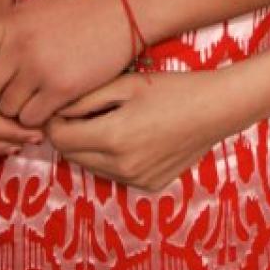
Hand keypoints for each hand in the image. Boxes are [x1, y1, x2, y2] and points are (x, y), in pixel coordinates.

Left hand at [0, 0, 134, 126]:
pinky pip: (30, 119)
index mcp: (7, 23)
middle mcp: (18, 47)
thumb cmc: (74, 12)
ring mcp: (39, 69)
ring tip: (32, 95)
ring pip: (5, 110)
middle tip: (3, 93)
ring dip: (15, 109)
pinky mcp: (61, 89)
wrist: (121, 11)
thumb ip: (2, 33)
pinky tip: (48, 103)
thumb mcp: (31, 11)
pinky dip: (36, 117)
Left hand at [48, 70, 232, 192]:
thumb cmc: (172, 88)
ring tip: (107, 120)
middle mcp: (122, 167)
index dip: (54, 123)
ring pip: (92, 167)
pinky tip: (129, 136)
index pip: (61, 140)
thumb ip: (86, 99)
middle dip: (70, 135)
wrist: (215, 108)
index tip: (59, 107)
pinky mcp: (148, 186)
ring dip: (89, 148)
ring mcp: (136, 181)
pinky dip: (111, 158)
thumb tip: (56, 111)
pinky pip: (115, 174)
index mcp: (113, 138)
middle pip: (73, 156)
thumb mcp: (126, 84)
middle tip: (81, 111)